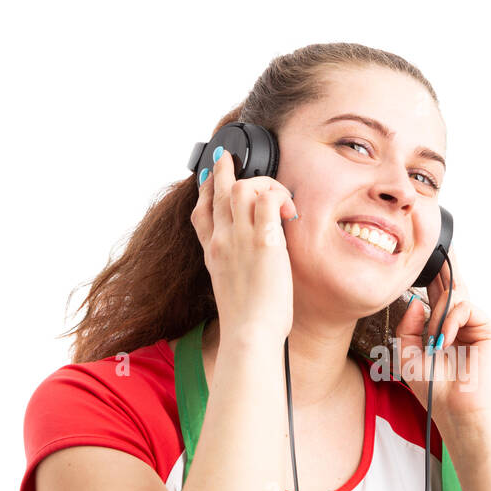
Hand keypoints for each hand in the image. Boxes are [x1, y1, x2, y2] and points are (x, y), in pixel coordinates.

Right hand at [190, 148, 298, 345]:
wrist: (248, 334)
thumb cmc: (246, 323)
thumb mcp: (231, 291)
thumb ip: (237, 270)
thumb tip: (255, 265)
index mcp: (213, 255)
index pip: (201, 214)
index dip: (203, 192)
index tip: (208, 180)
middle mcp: (222, 241)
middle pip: (216, 193)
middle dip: (222, 170)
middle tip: (227, 156)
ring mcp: (240, 238)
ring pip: (241, 187)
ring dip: (260, 182)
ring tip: (277, 192)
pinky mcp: (264, 241)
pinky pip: (269, 199)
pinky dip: (280, 195)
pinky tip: (289, 209)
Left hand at [393, 254, 490, 424]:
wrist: (454, 411)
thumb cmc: (434, 389)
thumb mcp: (408, 353)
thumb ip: (408, 326)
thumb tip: (418, 301)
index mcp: (446, 329)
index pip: (439, 296)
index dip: (432, 277)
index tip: (424, 259)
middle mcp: (463, 325)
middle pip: (453, 287)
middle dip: (442, 271)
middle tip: (436, 252)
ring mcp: (478, 327)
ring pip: (456, 296)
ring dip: (438, 316)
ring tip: (433, 340)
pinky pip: (466, 307)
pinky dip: (450, 320)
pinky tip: (444, 339)